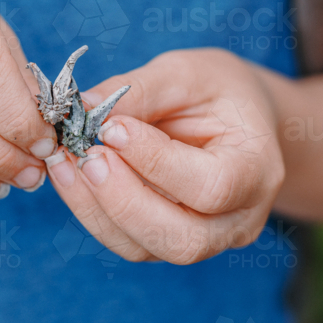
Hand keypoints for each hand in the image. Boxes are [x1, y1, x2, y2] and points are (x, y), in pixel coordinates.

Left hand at [44, 49, 284, 262]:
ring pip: (145, 248)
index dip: (156, 162)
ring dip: (96, 208)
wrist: (235, 119)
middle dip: (123, 200)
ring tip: (65, 161)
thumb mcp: (187, 73)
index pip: (211, 186)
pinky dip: (90, 210)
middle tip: (86, 156)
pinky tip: (69, 174)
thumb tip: (84, 108)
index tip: (112, 127)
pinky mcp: (167, 241)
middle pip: (181, 240)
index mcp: (257, 170)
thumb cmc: (217, 91)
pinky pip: (125, 242)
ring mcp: (205, 239)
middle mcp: (238, 219)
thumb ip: (141, 90)